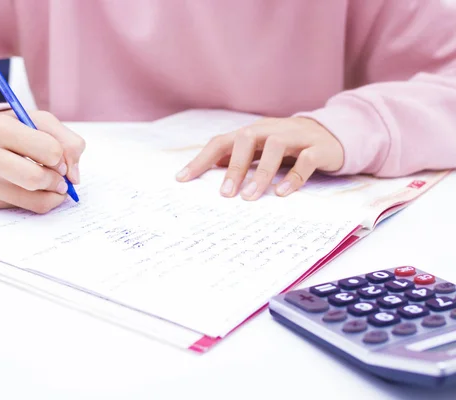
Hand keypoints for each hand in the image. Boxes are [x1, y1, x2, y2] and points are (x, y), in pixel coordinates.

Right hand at [0, 110, 85, 213]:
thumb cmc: (12, 129)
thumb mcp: (38, 121)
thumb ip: (67, 141)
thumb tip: (74, 177)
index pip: (48, 150)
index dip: (61, 156)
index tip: (58, 157)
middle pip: (37, 179)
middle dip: (58, 180)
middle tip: (60, 176)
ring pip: (36, 200)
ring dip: (55, 194)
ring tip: (54, 184)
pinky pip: (28, 208)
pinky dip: (41, 200)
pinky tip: (37, 188)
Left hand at [176, 117, 343, 199]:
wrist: (334, 135)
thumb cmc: (289, 146)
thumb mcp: (261, 148)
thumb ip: (239, 156)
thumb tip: (210, 167)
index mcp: (254, 131)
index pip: (222, 141)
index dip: (201, 159)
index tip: (182, 179)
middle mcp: (272, 130)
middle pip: (247, 139)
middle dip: (234, 167)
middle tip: (226, 194)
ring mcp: (296, 137)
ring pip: (274, 147)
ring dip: (260, 173)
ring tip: (249, 197)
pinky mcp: (319, 148)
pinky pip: (306, 160)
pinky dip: (293, 177)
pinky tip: (281, 193)